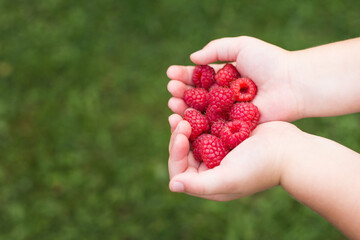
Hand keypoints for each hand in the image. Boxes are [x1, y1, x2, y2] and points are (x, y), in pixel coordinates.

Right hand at [167, 36, 303, 122]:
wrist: (292, 84)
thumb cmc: (269, 62)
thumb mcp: (241, 46)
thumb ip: (216, 49)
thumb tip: (192, 58)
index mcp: (225, 77)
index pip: (199, 77)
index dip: (184, 75)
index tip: (170, 74)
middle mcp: (224, 95)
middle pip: (197, 95)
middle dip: (181, 92)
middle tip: (170, 89)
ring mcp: (229, 112)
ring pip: (202, 111)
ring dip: (185, 107)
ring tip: (173, 102)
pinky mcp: (234, 127)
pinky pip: (214, 126)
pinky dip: (199, 124)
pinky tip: (186, 120)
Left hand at [168, 114, 301, 200]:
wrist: (289, 149)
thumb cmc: (260, 166)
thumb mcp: (229, 178)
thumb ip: (200, 185)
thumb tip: (173, 185)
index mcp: (209, 181)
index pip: (180, 170)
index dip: (176, 152)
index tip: (182, 134)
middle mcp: (211, 167)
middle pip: (184, 151)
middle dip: (178, 135)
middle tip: (176, 118)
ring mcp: (219, 150)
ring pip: (193, 135)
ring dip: (184, 122)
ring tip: (177, 108)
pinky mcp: (227, 135)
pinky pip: (206, 124)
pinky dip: (198, 114)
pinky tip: (192, 103)